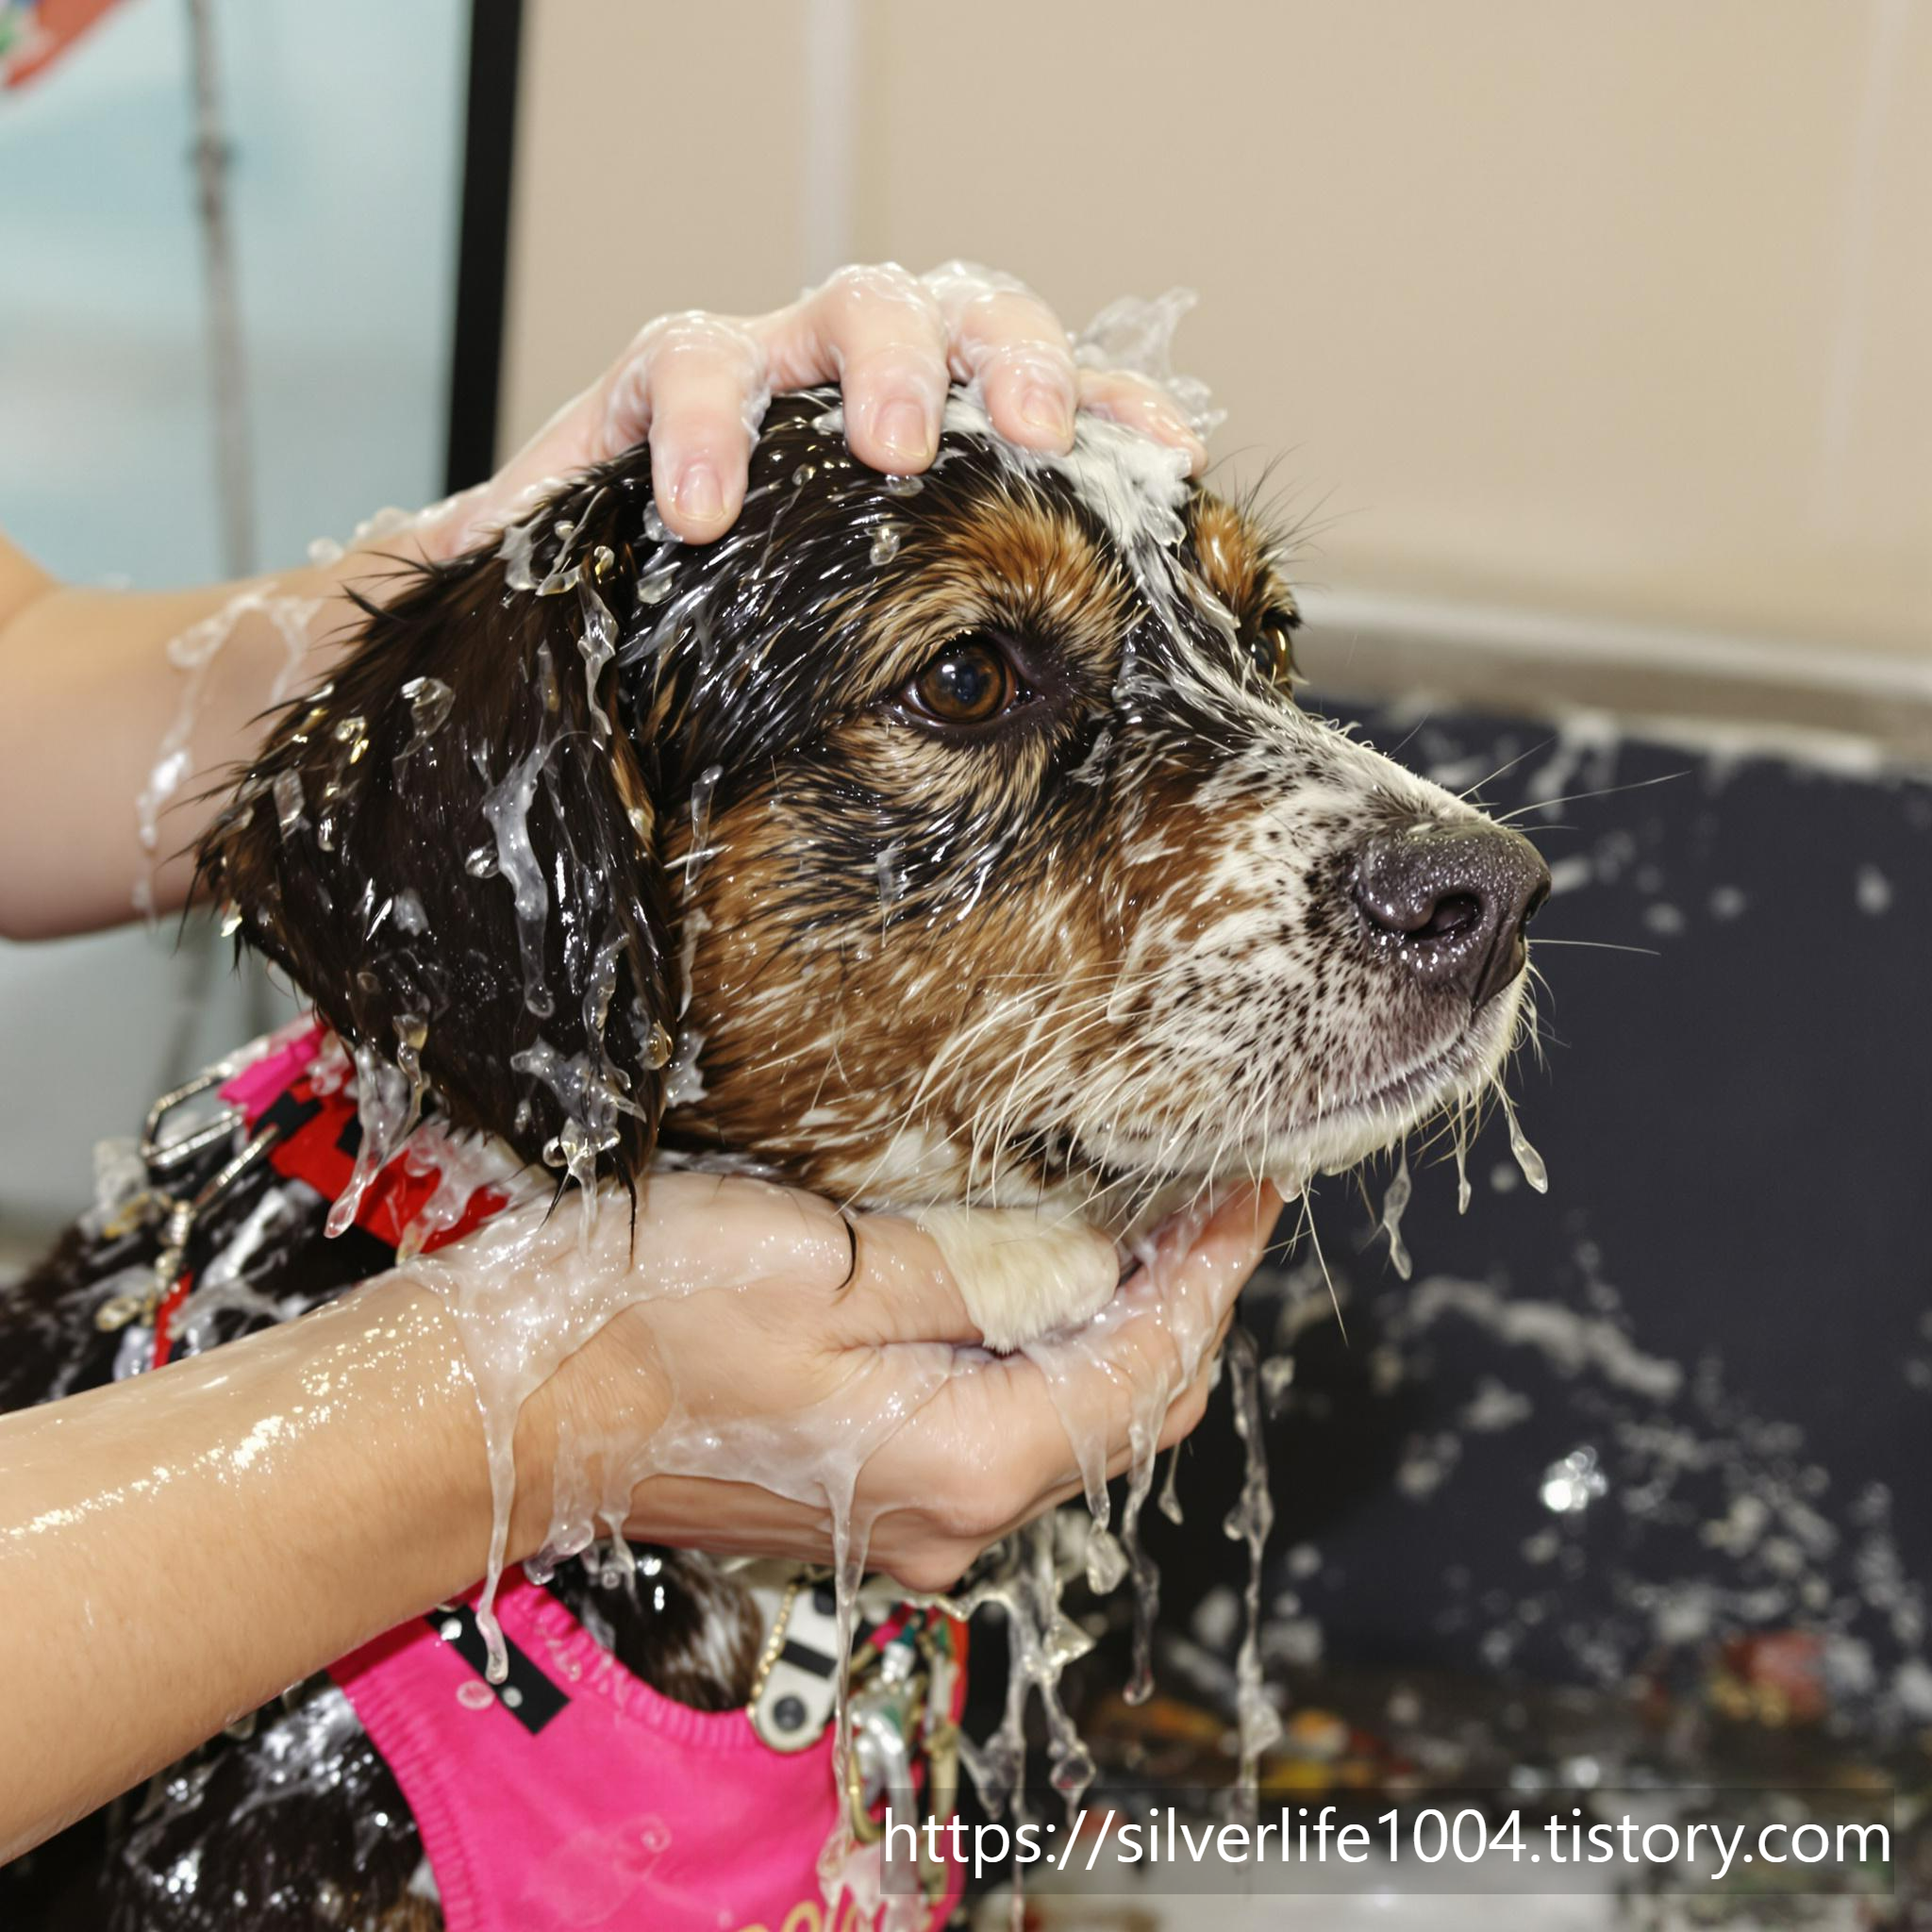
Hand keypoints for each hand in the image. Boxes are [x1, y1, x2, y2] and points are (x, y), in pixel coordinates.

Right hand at [422, 1176, 1279, 1594]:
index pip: (1153, 1361)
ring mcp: (921, 1515)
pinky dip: (1057, 1352)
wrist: (514, 1412)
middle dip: (1187, 1296)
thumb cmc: (647, 1322)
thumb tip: (1103, 1245)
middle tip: (1206, 1188)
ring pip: (1080, 1420)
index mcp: (967, 1456)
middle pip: (1136, 1406)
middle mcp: (961, 1513)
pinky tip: (1045, 1272)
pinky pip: (1016, 1425)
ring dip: (1125, 1321)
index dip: (1214, 1266)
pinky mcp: (882, 1493)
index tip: (1254, 1183)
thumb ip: (983, 1263)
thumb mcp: (825, 1259)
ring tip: (1142, 1214)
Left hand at [425, 261, 1212, 553]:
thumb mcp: (559, 541)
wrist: (710, 527)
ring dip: (1016, 364)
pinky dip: (1114, 409)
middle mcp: (807, 360)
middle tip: (899, 446)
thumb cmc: (638, 537)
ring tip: (1049, 434)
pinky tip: (1162, 451)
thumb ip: (506, 540)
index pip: (695, 362)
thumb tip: (423, 564)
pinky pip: (1064, 389)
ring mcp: (904, 377)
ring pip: (970, 315)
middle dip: (884, 366)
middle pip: (852, 305)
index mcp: (696, 384)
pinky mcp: (983, 418)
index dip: (703, 425)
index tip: (702, 515)